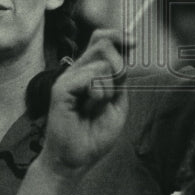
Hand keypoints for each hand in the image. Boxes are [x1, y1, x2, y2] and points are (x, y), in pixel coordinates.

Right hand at [38, 29, 131, 179]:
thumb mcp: (117, 103)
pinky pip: (91, 77)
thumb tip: (123, 53)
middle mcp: (77, 70)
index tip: (133, 42)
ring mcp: (68, 77)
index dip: (118, 36)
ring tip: (96, 105)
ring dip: (109, 87)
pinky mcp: (61, 88)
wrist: (75, 159)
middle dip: (119, 66)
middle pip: (103, 42)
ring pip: (102, 61)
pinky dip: (99, 93)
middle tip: (112, 92)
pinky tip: (89, 107)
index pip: (101, 38)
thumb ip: (119, 79)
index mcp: (89, 70)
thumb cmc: (94, 135)